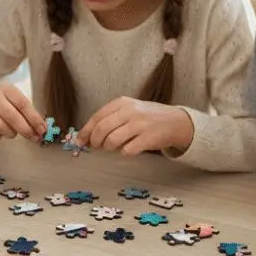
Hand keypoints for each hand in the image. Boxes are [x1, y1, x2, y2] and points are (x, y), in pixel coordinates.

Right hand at [0, 84, 45, 142]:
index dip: (34, 118)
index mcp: (6, 90)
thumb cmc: (0, 104)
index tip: (43, 130)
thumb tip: (42, 129)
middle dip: (26, 130)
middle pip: (12, 117)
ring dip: (10, 133)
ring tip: (10, 130)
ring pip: (2, 128)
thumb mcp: (13, 101)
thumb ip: (28, 113)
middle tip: (34, 137)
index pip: (23, 104)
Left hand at [77, 98, 193, 155]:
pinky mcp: (149, 138)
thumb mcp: (129, 110)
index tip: (80, 140)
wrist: (175, 121)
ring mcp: (140, 125)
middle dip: (95, 141)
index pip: (97, 117)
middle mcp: (131, 111)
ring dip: (108, 147)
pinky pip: (127, 150)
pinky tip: (127, 149)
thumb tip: (86, 135)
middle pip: (102, 129)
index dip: (86, 130)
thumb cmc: (147, 117)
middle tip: (96, 146)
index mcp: (122, 103)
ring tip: (112, 147)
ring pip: (112, 140)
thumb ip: (110, 119)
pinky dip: (123, 152)